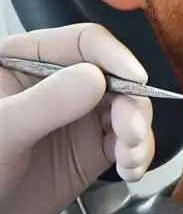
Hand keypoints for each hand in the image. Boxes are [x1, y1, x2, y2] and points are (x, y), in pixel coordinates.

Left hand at [0, 24, 153, 213]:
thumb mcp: (2, 132)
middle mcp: (58, 83)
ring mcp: (77, 116)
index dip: (113, 56)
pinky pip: (128, 142)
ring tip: (131, 160)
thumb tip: (97, 78)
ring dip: (138, 132)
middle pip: (115, 76)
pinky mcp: (92, 149)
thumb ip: (45, 104)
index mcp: (26, 61)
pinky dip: (139, 154)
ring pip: (128, 108)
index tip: (136, 80)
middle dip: (131, 104)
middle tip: (131, 134)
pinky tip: (131, 171)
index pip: (82, 42)